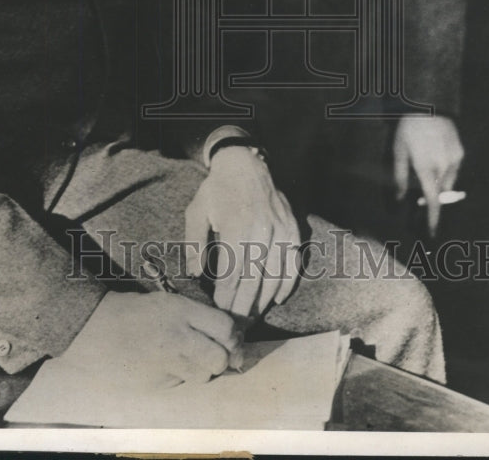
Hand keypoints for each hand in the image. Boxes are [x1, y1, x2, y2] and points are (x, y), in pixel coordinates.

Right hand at [64, 291, 241, 389]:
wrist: (94, 329)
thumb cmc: (134, 311)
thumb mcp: (168, 301)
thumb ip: (198, 315)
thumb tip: (231, 331)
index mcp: (180, 310)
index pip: (225, 328)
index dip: (233, 336)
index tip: (231, 339)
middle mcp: (177, 338)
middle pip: (220, 359)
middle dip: (222, 358)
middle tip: (215, 353)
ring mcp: (166, 363)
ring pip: (203, 376)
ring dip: (202, 370)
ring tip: (186, 357)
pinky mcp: (156, 384)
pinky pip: (181, 383)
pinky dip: (180, 377)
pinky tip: (164, 364)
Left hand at [184, 147, 299, 317]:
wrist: (245, 163)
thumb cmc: (217, 190)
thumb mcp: (197, 211)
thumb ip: (194, 243)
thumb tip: (194, 274)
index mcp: (236, 227)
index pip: (232, 273)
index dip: (226, 296)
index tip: (219, 312)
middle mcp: (261, 230)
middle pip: (254, 279)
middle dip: (244, 306)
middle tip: (236, 325)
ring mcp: (281, 230)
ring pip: (275, 276)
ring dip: (264, 301)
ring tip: (253, 318)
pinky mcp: (293, 229)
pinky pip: (293, 263)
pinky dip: (286, 284)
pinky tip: (276, 300)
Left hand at [394, 116, 463, 234]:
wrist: (429, 105)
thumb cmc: (407, 129)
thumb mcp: (398, 151)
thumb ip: (399, 177)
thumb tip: (399, 200)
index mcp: (426, 169)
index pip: (433, 201)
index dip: (432, 219)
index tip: (432, 232)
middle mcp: (443, 167)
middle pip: (439, 193)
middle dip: (432, 196)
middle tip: (421, 189)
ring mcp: (455, 160)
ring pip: (448, 183)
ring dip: (438, 183)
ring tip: (426, 164)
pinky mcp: (461, 152)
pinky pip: (454, 170)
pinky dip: (446, 171)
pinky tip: (436, 155)